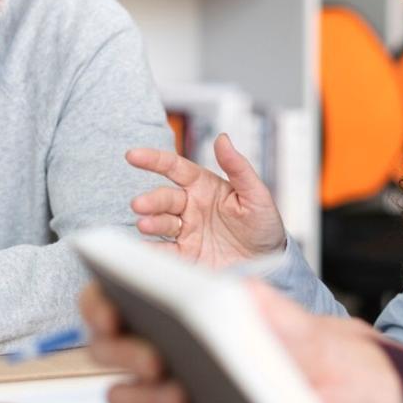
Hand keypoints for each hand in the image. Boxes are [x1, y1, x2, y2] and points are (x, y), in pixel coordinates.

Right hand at [81, 279, 402, 402]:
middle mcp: (183, 353)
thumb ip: (271, 311)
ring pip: (125, 396)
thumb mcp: (314, 330)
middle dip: (124, 350)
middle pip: (115, 349)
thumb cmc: (341, 364)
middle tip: (156, 359)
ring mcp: (183, 396)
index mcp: (200, 314)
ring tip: (180, 395)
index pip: (129, 300)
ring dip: (139, 396)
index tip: (111, 307)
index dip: (104, 302)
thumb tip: (227, 293)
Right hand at [128, 134, 286, 267]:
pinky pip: (164, 252)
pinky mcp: (185, 256)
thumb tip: (222, 138)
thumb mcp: (257, 194)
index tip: (133, 156)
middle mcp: (190, 207)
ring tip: (144, 224)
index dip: (154, 160)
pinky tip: (142, 248)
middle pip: (165, 198)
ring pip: (161, 223)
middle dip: (151, 200)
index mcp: (204, 187)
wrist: (269, 263)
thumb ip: (238, 167)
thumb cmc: (263, 225)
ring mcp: (186, 231)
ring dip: (150, 222)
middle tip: (139, 204)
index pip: (175, 168)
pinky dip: (151, 250)